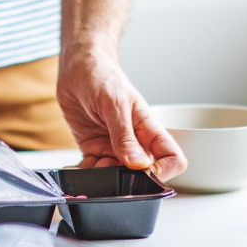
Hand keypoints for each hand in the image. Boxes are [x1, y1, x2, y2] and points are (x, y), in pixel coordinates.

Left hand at [57, 48, 186, 180]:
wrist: (78, 66)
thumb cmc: (102, 75)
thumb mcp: (114, 103)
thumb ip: (124, 135)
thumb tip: (139, 164)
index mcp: (148, 129)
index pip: (172, 159)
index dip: (163, 172)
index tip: (143, 173)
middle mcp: (135, 142)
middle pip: (140, 175)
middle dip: (124, 181)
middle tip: (105, 169)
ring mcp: (114, 147)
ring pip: (114, 177)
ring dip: (101, 180)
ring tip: (87, 168)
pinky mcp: (94, 149)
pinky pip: (92, 171)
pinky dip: (83, 176)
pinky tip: (75, 171)